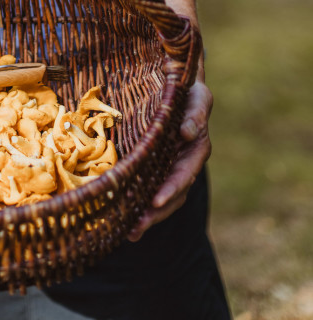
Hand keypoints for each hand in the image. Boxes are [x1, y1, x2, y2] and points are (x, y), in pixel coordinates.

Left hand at [127, 80, 211, 241]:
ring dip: (147, 217)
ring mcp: (171, 168)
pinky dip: (139, 206)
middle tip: (136, 227)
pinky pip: (149, 190)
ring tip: (130, 232)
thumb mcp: (197, 96)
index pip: (184, 173)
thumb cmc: (189, 89)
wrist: (179, 87)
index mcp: (196, 148)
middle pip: (173, 194)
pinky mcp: (155, 168)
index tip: (156, 201)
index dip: (171, 188)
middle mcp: (185, 162)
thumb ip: (196, 113)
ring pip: (161, 198)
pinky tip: (123, 222)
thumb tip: (186, 133)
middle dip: (156, 213)